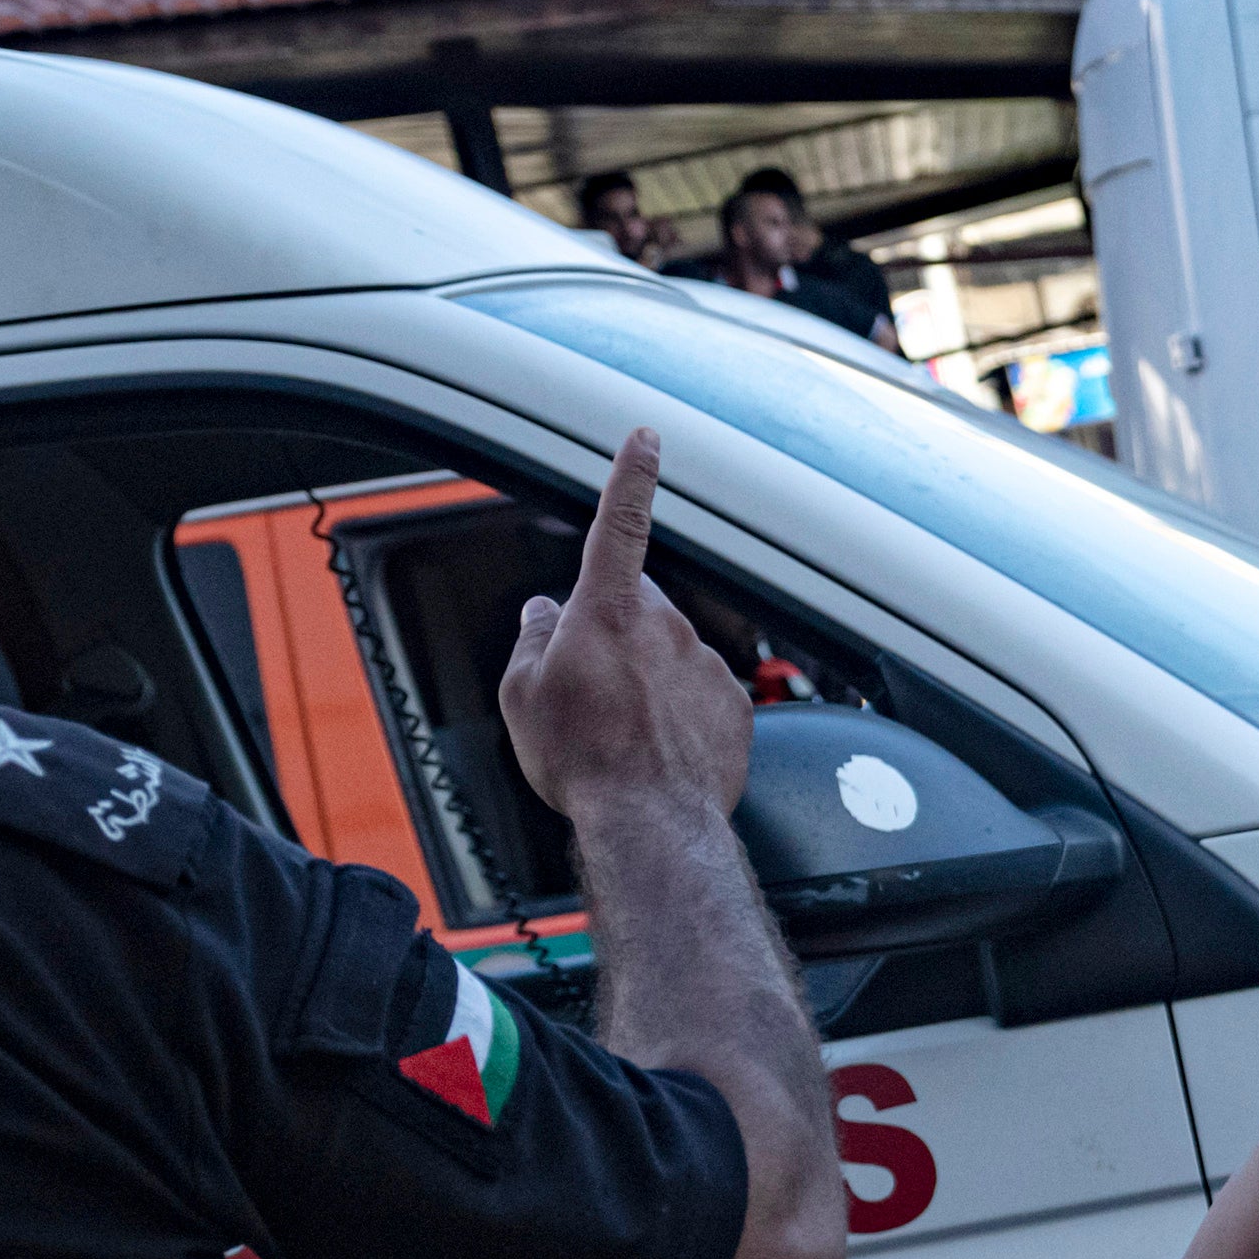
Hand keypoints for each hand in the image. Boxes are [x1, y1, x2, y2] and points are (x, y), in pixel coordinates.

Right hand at [500, 433, 754, 820]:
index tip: (646, 437)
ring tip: (623, 732)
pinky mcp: (736, 701)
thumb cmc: (580, 758)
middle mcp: (666, 626)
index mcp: (608, 611)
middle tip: (588, 688)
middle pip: (636, 605)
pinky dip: (680, 711)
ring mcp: (706, 662)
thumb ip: (533, 639)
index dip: (632, 477)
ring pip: (670, 652)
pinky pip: (700, 692)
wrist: (650, 821)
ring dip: (647, 677)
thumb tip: (543, 613)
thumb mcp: (522, 694)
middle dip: (613, 631)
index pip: (621, 524)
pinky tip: (659, 748)